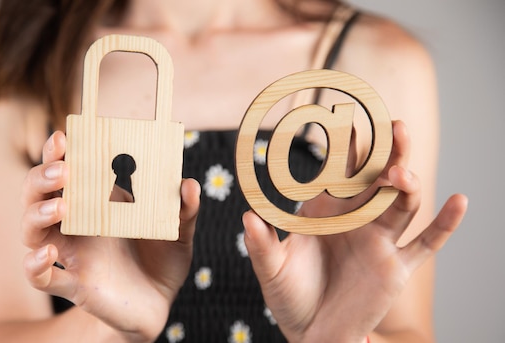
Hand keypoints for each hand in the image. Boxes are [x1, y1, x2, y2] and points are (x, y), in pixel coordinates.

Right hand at [20, 131, 199, 340]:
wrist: (158, 304)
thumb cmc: (162, 260)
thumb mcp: (180, 232)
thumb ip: (185, 210)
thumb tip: (189, 184)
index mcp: (98, 202)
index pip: (66, 170)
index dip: (57, 152)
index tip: (63, 137)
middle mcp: (77, 224)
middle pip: (38, 193)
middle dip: (42, 176)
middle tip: (64, 170)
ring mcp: (72, 253)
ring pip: (33, 230)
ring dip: (38, 214)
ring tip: (61, 206)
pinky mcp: (74, 285)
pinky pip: (41, 277)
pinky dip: (35, 265)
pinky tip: (46, 254)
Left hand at [242, 121, 467, 341]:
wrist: (310, 332)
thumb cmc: (287, 295)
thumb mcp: (271, 270)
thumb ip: (261, 244)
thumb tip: (246, 218)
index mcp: (324, 212)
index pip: (339, 172)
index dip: (345, 146)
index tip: (347, 116)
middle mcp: (354, 220)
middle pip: (376, 180)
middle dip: (387, 154)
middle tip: (394, 124)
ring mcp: (378, 242)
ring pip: (401, 204)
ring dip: (406, 185)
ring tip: (401, 172)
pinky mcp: (396, 268)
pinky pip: (425, 244)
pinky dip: (445, 224)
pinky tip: (460, 200)